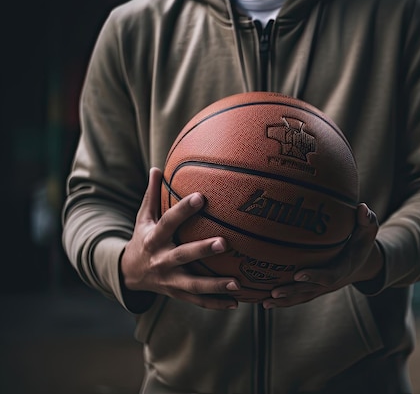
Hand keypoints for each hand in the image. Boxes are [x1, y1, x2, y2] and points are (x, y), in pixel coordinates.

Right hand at [120, 167, 241, 310]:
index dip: (183, 210)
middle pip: (183, 256)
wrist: (129, 274)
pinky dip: (216, 304)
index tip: (201, 196)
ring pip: (193, 284)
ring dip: (216, 285)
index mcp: (153, 238)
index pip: (168, 222)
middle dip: (202, 250)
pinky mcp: (177, 294)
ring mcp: (169, 280)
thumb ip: (152, 195)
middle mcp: (161, 260)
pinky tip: (236, 303)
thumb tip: (158, 167)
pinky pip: (198, 300)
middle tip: (224, 242)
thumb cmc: (143, 238)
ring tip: (238, 284)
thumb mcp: (143, 218)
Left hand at [262, 203, 382, 308]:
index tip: (298, 274)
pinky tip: (263, 301)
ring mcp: (321, 287)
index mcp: (343, 268)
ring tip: (264, 302)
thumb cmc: (361, 242)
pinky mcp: (313, 288)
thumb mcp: (368, 231)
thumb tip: (362, 207)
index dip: (314, 276)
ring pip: (301, 296)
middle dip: (292, 292)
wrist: (361, 262)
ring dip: (283, 301)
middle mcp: (330, 281)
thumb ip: (366, 220)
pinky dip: (282, 301)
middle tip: (274, 292)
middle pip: (310, 291)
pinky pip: (297, 297)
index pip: (328, 276)